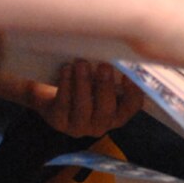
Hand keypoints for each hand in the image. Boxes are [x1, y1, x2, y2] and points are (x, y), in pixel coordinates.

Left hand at [26, 60, 143, 137]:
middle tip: (104, 65)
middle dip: (106, 87)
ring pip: (83, 108)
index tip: (129, 73)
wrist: (49, 94)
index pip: (132, 106)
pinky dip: (65, 85)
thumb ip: (110, 72)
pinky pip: (63, 105)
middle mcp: (100, 125)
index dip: (133, 91)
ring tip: (82, 63)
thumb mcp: (98, 79)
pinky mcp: (59, 122)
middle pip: (107, 110)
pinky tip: (66, 69)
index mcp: (117, 114)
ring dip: (83, 84)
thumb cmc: (82, 83)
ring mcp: (79, 127)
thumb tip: (117, 56)